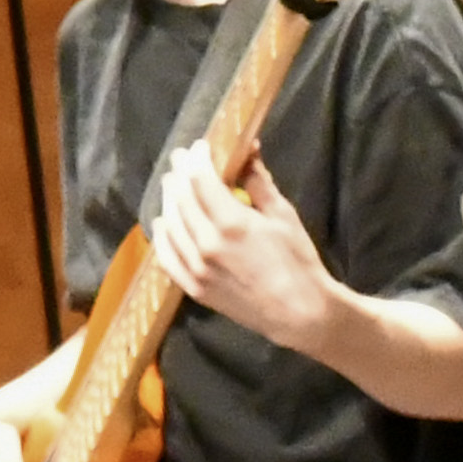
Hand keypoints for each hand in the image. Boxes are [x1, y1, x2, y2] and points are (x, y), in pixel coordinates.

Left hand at [147, 145, 333, 351]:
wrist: (301, 313)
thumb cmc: (297, 260)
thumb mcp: (283, 215)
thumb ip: (259, 183)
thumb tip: (247, 151)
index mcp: (231, 223)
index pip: (200, 180)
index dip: (195, 159)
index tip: (196, 148)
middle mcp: (206, 243)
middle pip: (181, 199)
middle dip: (180, 175)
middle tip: (180, 161)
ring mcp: (196, 268)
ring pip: (170, 225)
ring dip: (169, 201)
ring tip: (172, 186)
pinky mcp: (193, 288)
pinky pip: (166, 257)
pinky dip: (162, 237)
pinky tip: (163, 223)